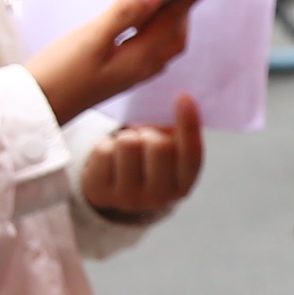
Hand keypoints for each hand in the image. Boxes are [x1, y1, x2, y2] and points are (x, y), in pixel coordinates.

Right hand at [29, 0, 200, 125]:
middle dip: (185, 10)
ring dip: (171, 20)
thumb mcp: (91, 39)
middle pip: (175, 35)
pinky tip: (142, 20)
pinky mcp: (121, 74)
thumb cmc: (59, 74)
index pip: (173, 22)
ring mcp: (133, 73)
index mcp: (141, 58)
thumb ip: (124, 14)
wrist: (37, 107)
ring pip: (164, 44)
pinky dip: (155, 30)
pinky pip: (150, 49)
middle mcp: (144, 68)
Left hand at [79, 94, 203, 223]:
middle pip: (159, 146)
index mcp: (183, 185)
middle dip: (150, 132)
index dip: (189, 124)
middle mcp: (160, 197)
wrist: (114, 192)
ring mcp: (129, 198)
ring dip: (126, 137)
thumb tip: (173, 100)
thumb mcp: (167, 152)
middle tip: (145, 135)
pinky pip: (103, 151)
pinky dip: (105, 145)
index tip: (184, 96)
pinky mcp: (101, 192)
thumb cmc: (147, 162)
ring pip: (129, 144)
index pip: (192, 153)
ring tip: (126, 147)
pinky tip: (108, 157)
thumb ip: (174, 133)